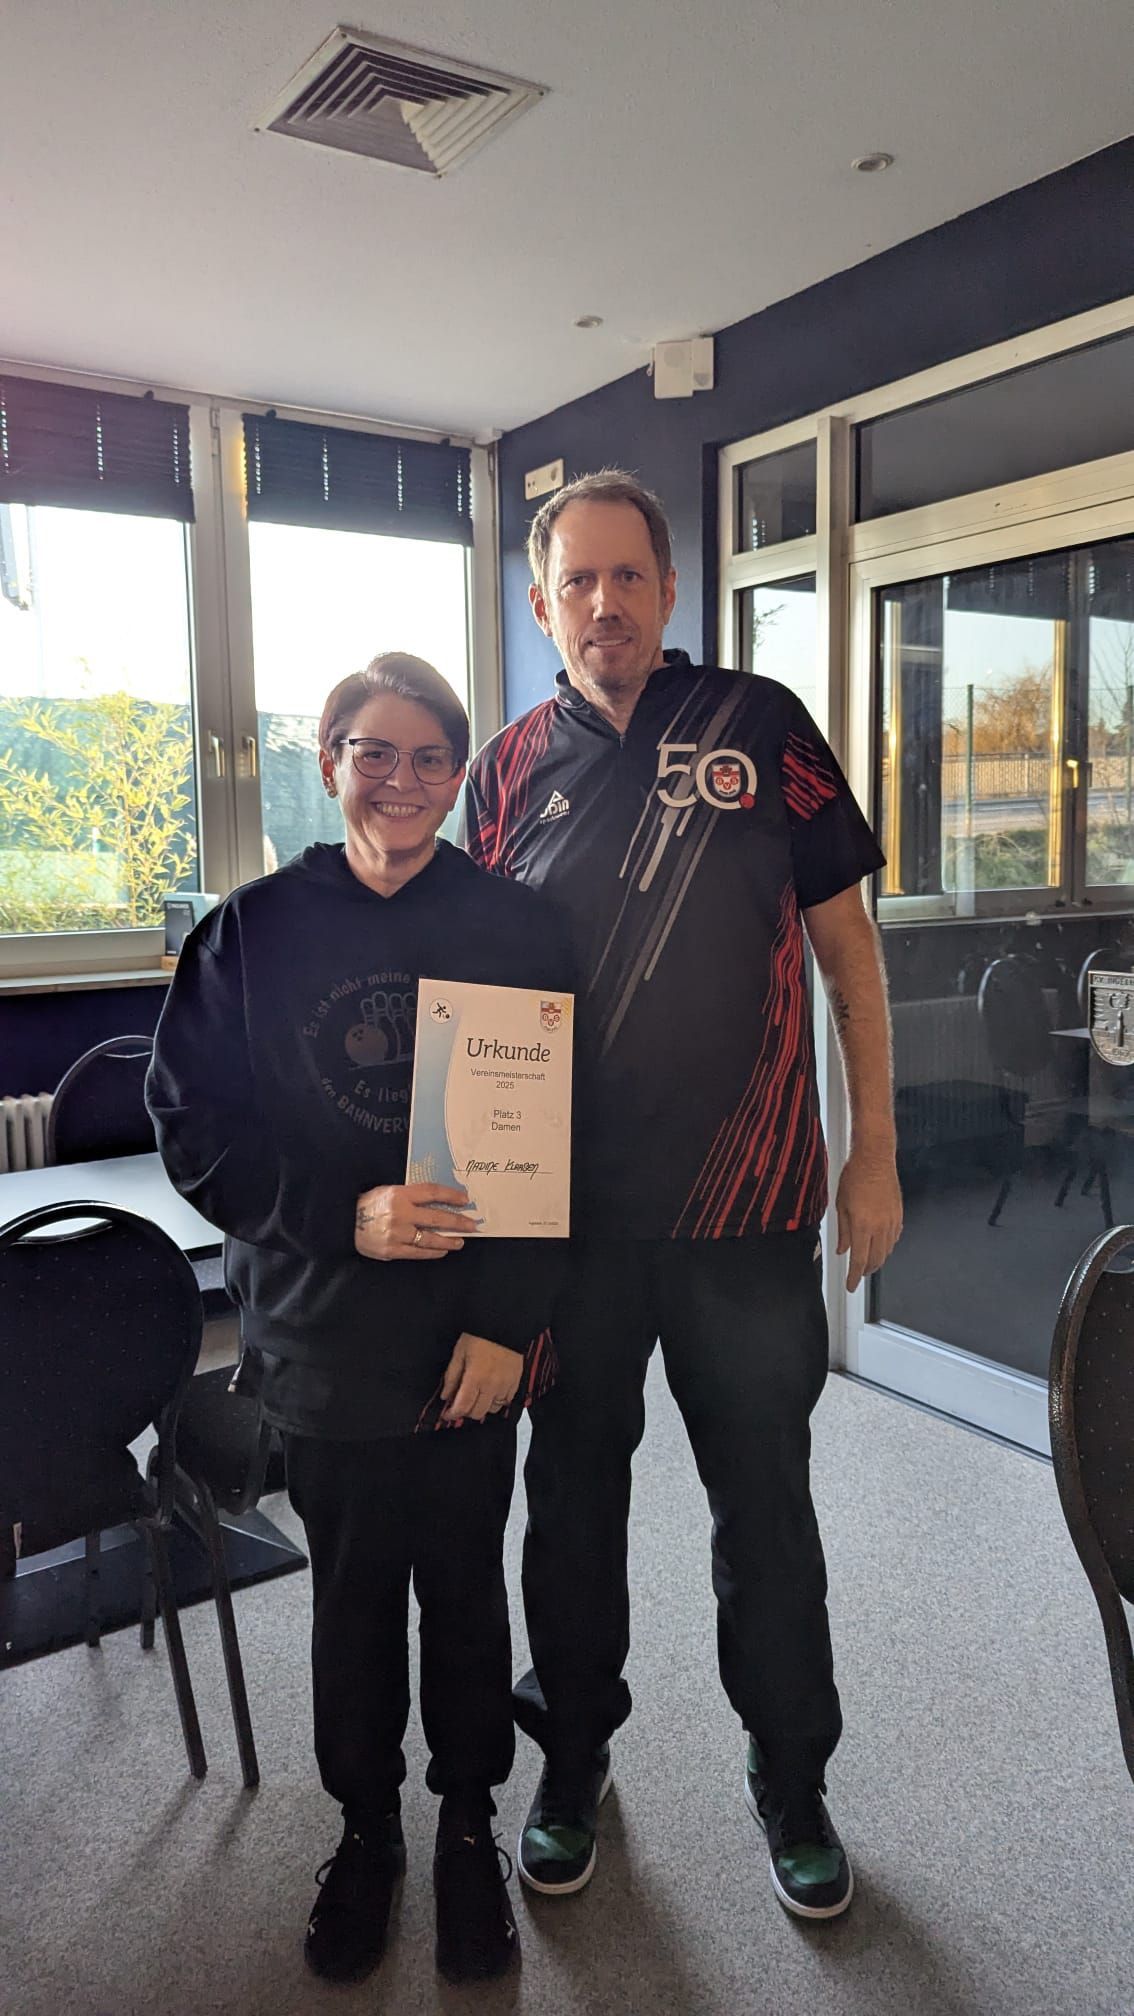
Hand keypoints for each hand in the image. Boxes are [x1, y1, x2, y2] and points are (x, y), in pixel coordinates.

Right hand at [354, 1182, 478, 1260]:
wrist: (344, 1223)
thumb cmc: (368, 1204)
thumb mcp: (388, 1191)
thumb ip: (410, 1195)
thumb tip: (439, 1200)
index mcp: (399, 1194)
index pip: (431, 1193)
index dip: (451, 1195)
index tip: (465, 1200)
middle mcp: (400, 1214)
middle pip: (436, 1218)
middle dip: (458, 1222)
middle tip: (472, 1225)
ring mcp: (397, 1234)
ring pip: (430, 1239)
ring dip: (448, 1241)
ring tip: (460, 1241)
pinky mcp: (392, 1250)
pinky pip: (418, 1253)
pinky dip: (432, 1252)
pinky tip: (442, 1251)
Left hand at [440, 1332, 523, 1421]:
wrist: (504, 1324)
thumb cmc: (481, 1334)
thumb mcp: (459, 1352)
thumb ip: (452, 1376)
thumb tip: (446, 1395)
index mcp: (475, 1378)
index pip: (462, 1407)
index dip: (452, 1414)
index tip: (447, 1413)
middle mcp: (492, 1385)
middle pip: (477, 1413)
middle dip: (466, 1411)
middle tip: (460, 1402)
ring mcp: (505, 1385)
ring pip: (492, 1409)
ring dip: (482, 1406)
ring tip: (477, 1395)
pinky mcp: (516, 1382)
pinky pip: (506, 1401)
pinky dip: (497, 1401)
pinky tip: (490, 1391)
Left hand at [835, 1146, 902, 1292]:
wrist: (875, 1158)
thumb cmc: (855, 1176)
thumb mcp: (841, 1205)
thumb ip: (842, 1231)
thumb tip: (842, 1249)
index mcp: (862, 1225)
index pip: (859, 1260)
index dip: (854, 1276)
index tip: (851, 1285)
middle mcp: (880, 1226)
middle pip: (876, 1259)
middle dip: (866, 1270)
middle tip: (858, 1274)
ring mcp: (892, 1221)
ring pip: (887, 1250)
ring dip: (877, 1259)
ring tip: (869, 1261)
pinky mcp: (899, 1214)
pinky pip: (894, 1237)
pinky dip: (887, 1246)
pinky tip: (881, 1244)